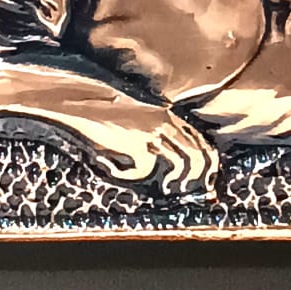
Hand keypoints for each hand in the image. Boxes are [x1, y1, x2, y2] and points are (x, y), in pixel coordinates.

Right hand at [88, 104, 219, 197]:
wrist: (83, 99)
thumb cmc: (104, 107)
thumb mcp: (136, 115)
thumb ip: (153, 127)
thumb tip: (162, 153)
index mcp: (165, 112)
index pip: (197, 136)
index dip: (206, 158)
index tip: (207, 175)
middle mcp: (164, 120)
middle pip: (197, 151)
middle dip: (202, 173)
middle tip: (197, 190)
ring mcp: (151, 131)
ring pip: (181, 161)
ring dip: (177, 179)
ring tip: (168, 187)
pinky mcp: (135, 142)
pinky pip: (143, 167)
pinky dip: (129, 174)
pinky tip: (116, 170)